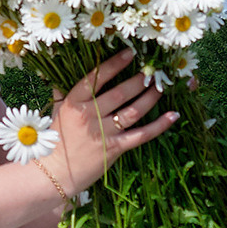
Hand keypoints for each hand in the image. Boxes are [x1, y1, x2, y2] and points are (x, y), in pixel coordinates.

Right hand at [50, 52, 176, 190]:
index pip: (96, 78)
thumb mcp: (56, 113)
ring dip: (150, 97)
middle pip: (120, 93)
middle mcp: (89, 115)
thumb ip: (62, 94)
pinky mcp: (114, 148)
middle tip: (151, 72)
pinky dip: (159, 125)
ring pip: (133, 111)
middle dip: (139, 80)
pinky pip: (141, 134)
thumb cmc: (54, 142)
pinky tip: (173, 115)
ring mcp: (103, 132)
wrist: (53, 174)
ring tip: (160, 88)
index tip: (129, 54)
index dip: (114, 65)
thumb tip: (60, 77)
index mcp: (74, 103)